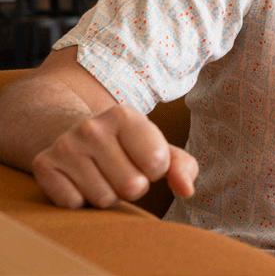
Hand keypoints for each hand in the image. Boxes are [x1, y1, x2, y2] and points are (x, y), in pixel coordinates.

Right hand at [30, 104, 197, 208]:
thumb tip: (186, 190)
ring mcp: (65, 145)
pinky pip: (73, 204)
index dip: (156, 170)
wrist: (78, 132)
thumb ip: (181, 166)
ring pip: (103, 199)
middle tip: (122, 170)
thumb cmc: (128, 144)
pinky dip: (81, 200)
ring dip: (108, 195)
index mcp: (125, 115)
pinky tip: (80, 180)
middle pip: (132, 186)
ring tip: (102, 174)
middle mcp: (92, 127)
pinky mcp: (43, 165)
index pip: (157, 163)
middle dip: (133, 186)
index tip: (145, 160)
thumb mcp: (157, 147)